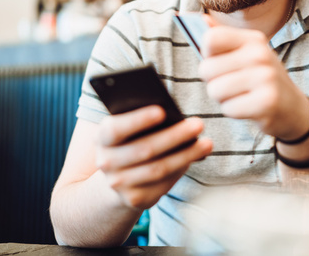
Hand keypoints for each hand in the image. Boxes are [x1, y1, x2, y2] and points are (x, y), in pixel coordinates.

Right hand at [96, 105, 212, 209]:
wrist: (116, 177)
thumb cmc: (130, 140)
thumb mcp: (129, 128)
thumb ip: (143, 119)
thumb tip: (175, 116)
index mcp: (102, 138)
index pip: (116, 129)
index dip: (138, 120)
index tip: (162, 110)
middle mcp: (106, 163)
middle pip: (144, 149)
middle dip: (174, 136)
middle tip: (198, 123)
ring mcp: (119, 184)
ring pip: (158, 169)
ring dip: (186, 155)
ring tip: (206, 143)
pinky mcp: (135, 199)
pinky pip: (163, 183)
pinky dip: (181, 168)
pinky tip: (196, 157)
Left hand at [199, 18, 308, 139]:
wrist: (292, 107)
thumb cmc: (260, 78)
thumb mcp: (245, 54)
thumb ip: (221, 38)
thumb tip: (198, 18)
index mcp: (253, 39)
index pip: (210, 38)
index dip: (206, 55)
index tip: (218, 61)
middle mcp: (260, 54)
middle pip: (207, 69)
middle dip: (213, 82)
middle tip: (232, 84)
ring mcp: (266, 77)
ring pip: (215, 90)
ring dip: (223, 98)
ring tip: (241, 95)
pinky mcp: (267, 102)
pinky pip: (228, 108)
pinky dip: (234, 111)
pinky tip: (249, 107)